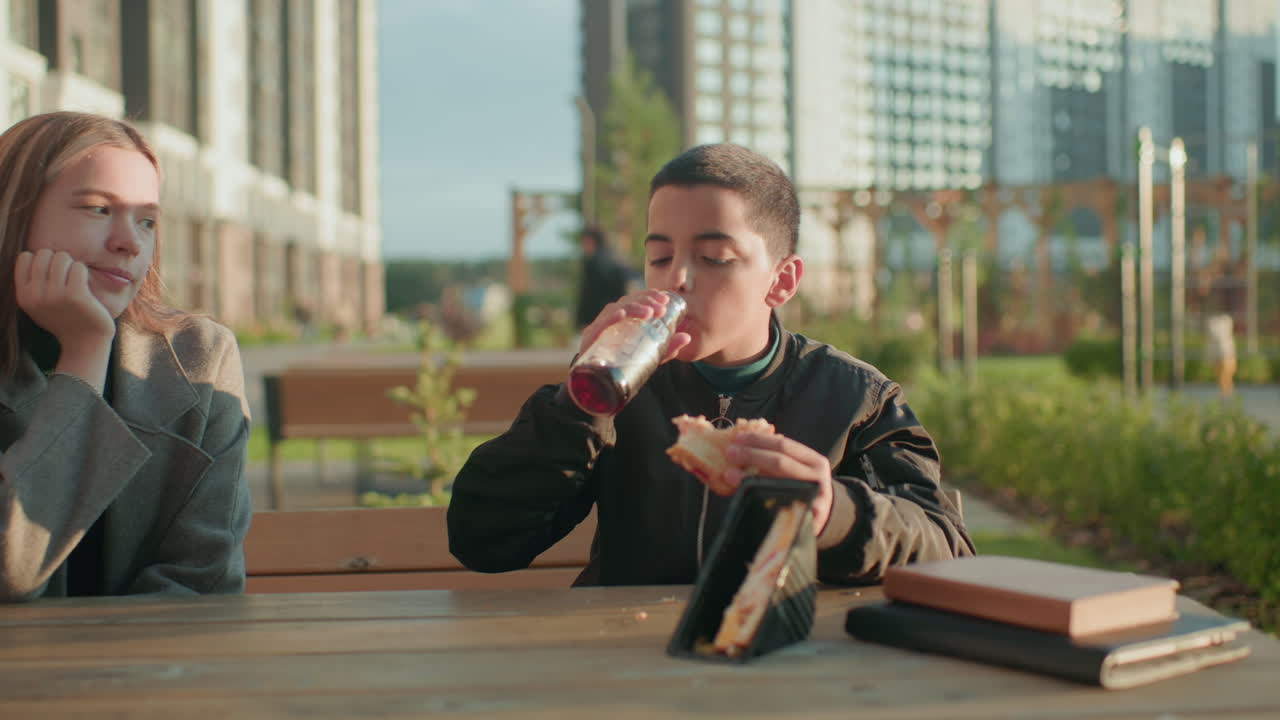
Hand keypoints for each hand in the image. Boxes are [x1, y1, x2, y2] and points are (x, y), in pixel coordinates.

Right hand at [15, 249, 114, 390]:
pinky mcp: (76, 295)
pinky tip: (84, 285)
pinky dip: (82, 271)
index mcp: (23, 295)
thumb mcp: (38, 303)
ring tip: (75, 281)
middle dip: (58, 260)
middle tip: (66, 277)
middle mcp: (35, 295)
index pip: (24, 257)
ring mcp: (55, 295)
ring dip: (71, 265)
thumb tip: (31, 255)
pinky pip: (78, 267)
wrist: (85, 341)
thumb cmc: (64, 318)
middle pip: (44, 253)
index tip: (50, 273)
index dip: (40, 260)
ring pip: (62, 257)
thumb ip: (31, 282)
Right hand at [578, 289, 690, 361]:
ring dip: (633, 307)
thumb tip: (687, 337)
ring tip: (649, 313)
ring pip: (614, 309)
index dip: (649, 295)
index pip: (634, 299)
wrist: (601, 390)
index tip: (665, 299)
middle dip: (644, 301)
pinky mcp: (590, 341)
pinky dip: (610, 318)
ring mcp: (599, 329)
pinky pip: (599, 326)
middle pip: (625, 301)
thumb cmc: (625, 368)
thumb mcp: (650, 357)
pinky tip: (622, 315)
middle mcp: (609, 320)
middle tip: (661, 309)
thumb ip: (667, 347)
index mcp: (622, 320)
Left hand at [721, 431, 834, 534]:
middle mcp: (818, 477)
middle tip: (729, 453)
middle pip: (780, 462)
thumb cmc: (802, 488)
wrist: (822, 517)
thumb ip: (778, 457)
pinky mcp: (807, 518)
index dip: (759, 440)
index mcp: (814, 461)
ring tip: (728, 474)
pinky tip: (742, 496)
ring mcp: (815, 498)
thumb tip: (742, 443)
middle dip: (752, 455)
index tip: (738, 437)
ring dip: (749, 478)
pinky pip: (778, 507)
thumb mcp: (798, 469)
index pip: (784, 445)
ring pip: (777, 484)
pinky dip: (758, 500)